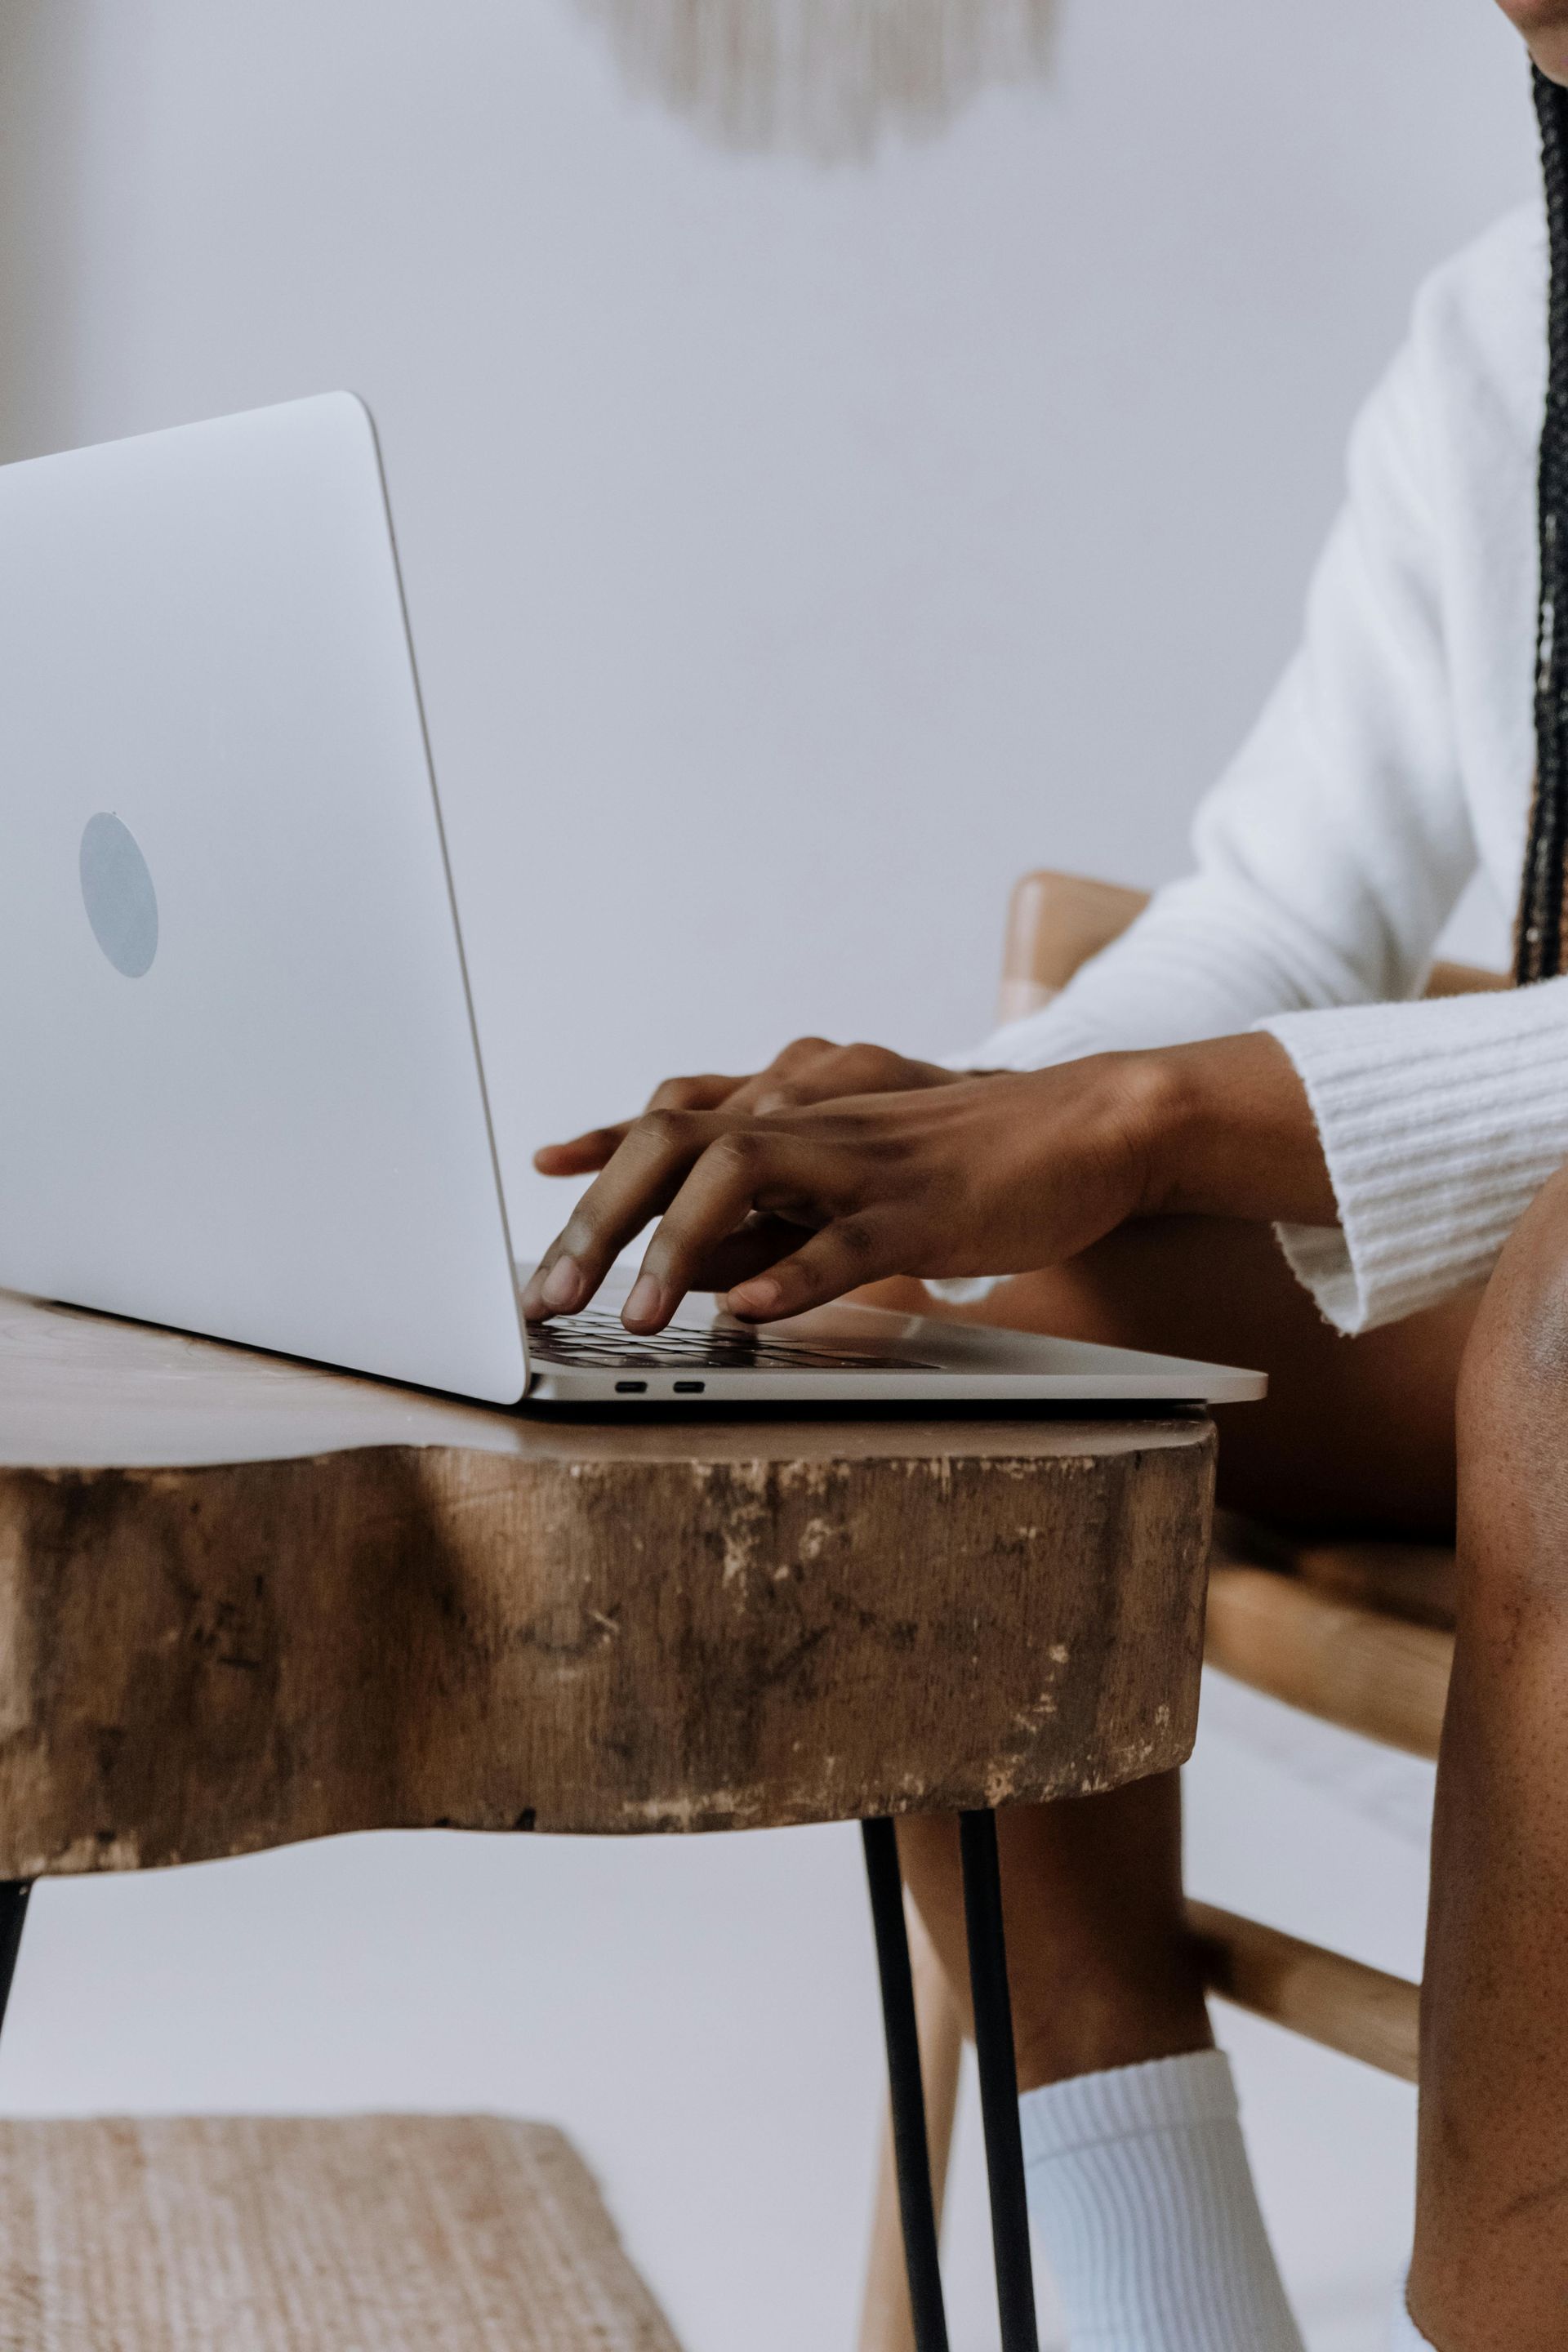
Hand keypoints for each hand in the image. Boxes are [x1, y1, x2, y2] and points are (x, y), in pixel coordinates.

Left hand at [520, 1031, 1332, 1333]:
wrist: (1093, 1127)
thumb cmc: (970, 1161)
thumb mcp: (855, 1180)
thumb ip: (775, 1214)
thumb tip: (688, 1267)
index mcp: (799, 1109)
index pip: (678, 1110)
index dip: (605, 1141)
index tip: (544, 1171)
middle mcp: (815, 1119)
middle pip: (679, 1138)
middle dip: (603, 1215)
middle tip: (552, 1292)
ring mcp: (866, 1160)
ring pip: (745, 1176)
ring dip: (673, 1245)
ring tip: (630, 1314)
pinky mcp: (924, 1208)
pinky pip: (846, 1241)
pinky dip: (789, 1274)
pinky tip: (744, 1310)